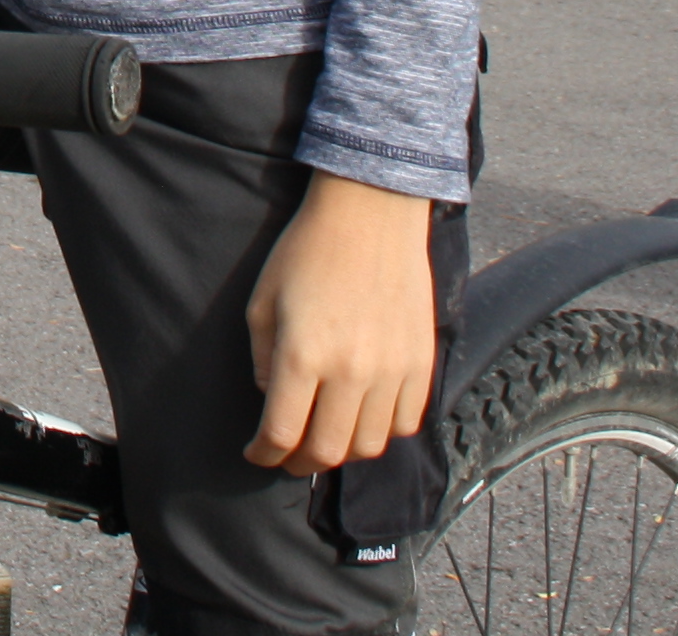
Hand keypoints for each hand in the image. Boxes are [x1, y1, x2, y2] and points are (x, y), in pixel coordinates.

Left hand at [243, 171, 440, 473]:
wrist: (370, 214)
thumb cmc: (307, 251)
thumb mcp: (263, 301)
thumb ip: (261, 358)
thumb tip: (272, 398)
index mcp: (303, 356)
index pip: (282, 434)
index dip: (263, 454)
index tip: (256, 453)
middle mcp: (351, 372)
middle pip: (327, 451)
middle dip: (299, 463)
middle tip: (287, 457)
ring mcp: (392, 371)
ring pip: (370, 445)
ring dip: (343, 451)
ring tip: (327, 437)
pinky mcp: (421, 363)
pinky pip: (406, 422)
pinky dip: (383, 431)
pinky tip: (365, 417)